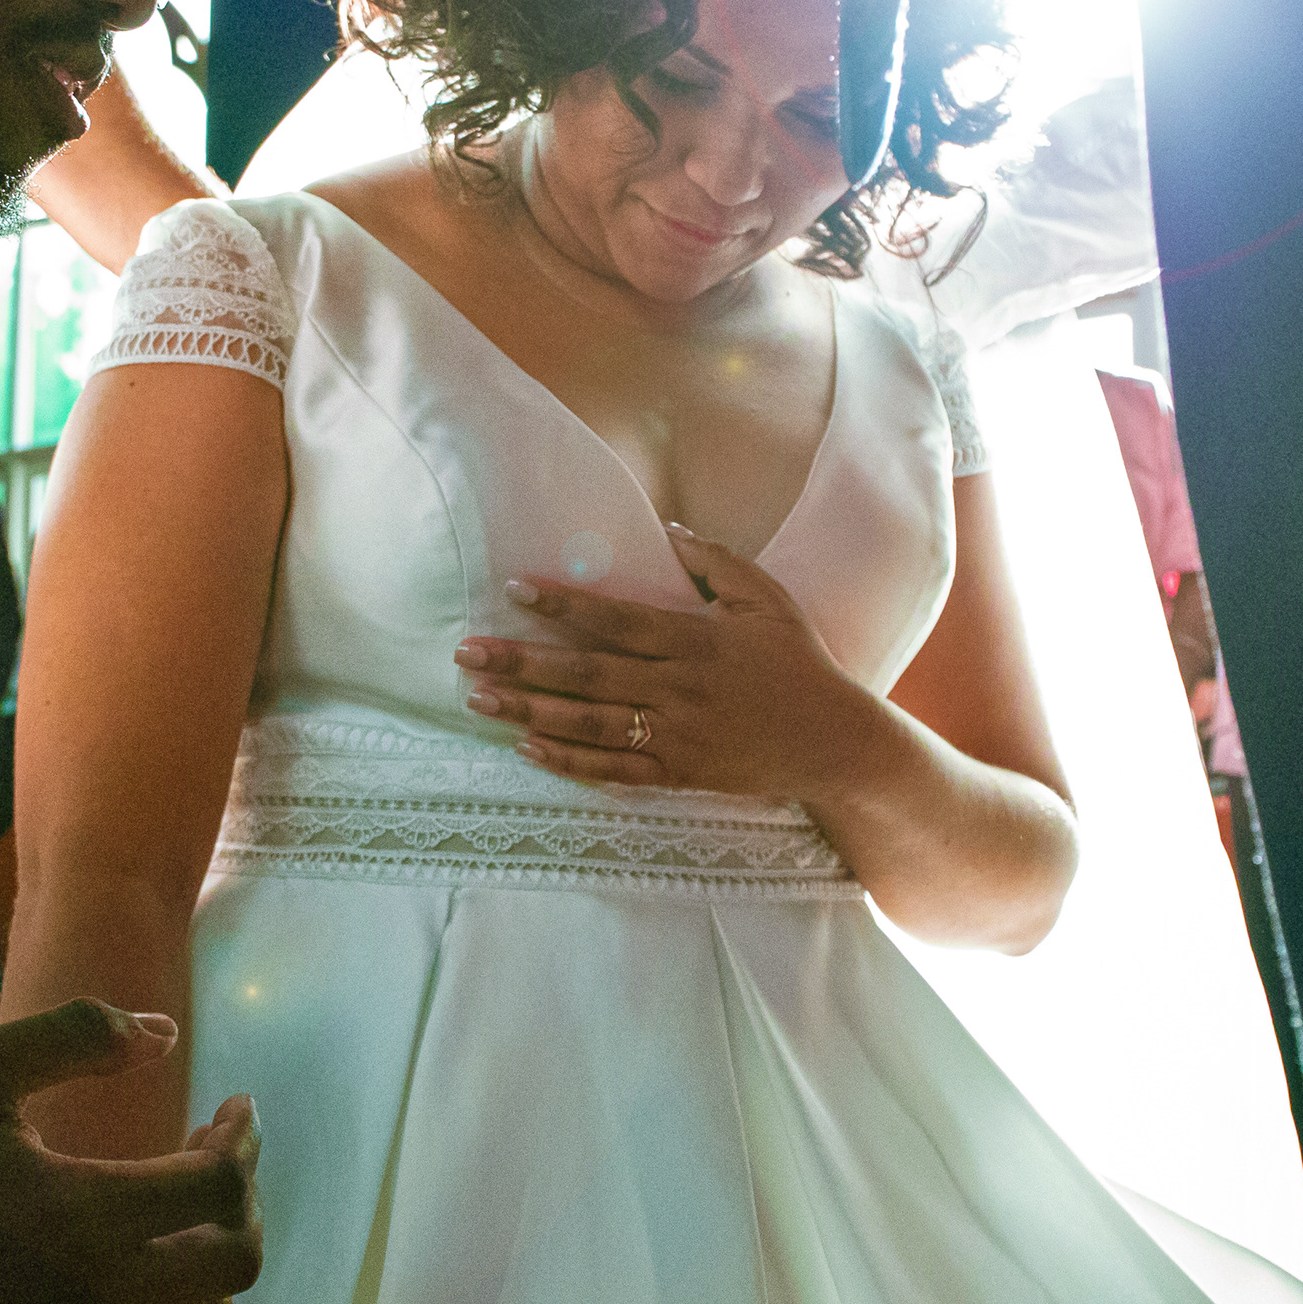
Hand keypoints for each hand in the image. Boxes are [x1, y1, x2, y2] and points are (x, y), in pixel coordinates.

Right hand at [0, 1002, 260, 1303]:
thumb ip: (76, 1036)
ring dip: (214, 1263)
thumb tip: (165, 1033)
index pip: (217, 1188)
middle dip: (243, 1200)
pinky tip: (138, 1261)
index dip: (244, 1141)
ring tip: (179, 1213)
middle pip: (235, 1263)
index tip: (235, 1107)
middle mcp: (93, 1293)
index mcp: (79, 1214)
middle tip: (209, 1155)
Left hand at [453, 524, 885, 799]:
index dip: (564, 605)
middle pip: (588, 674)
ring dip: (530, 710)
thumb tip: (670, 528)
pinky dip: (569, 761)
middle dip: (522, 662)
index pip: (617, 620)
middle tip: (466, 652)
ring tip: (478, 698)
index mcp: (696, 640)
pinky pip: (614, 771)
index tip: (515, 590)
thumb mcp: (767, 600)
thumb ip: (717, 562)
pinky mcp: (680, 774)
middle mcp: (679, 689)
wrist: (836, 744)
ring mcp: (677, 736)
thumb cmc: (800, 664)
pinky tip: (527, 746)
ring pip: (590, 724)